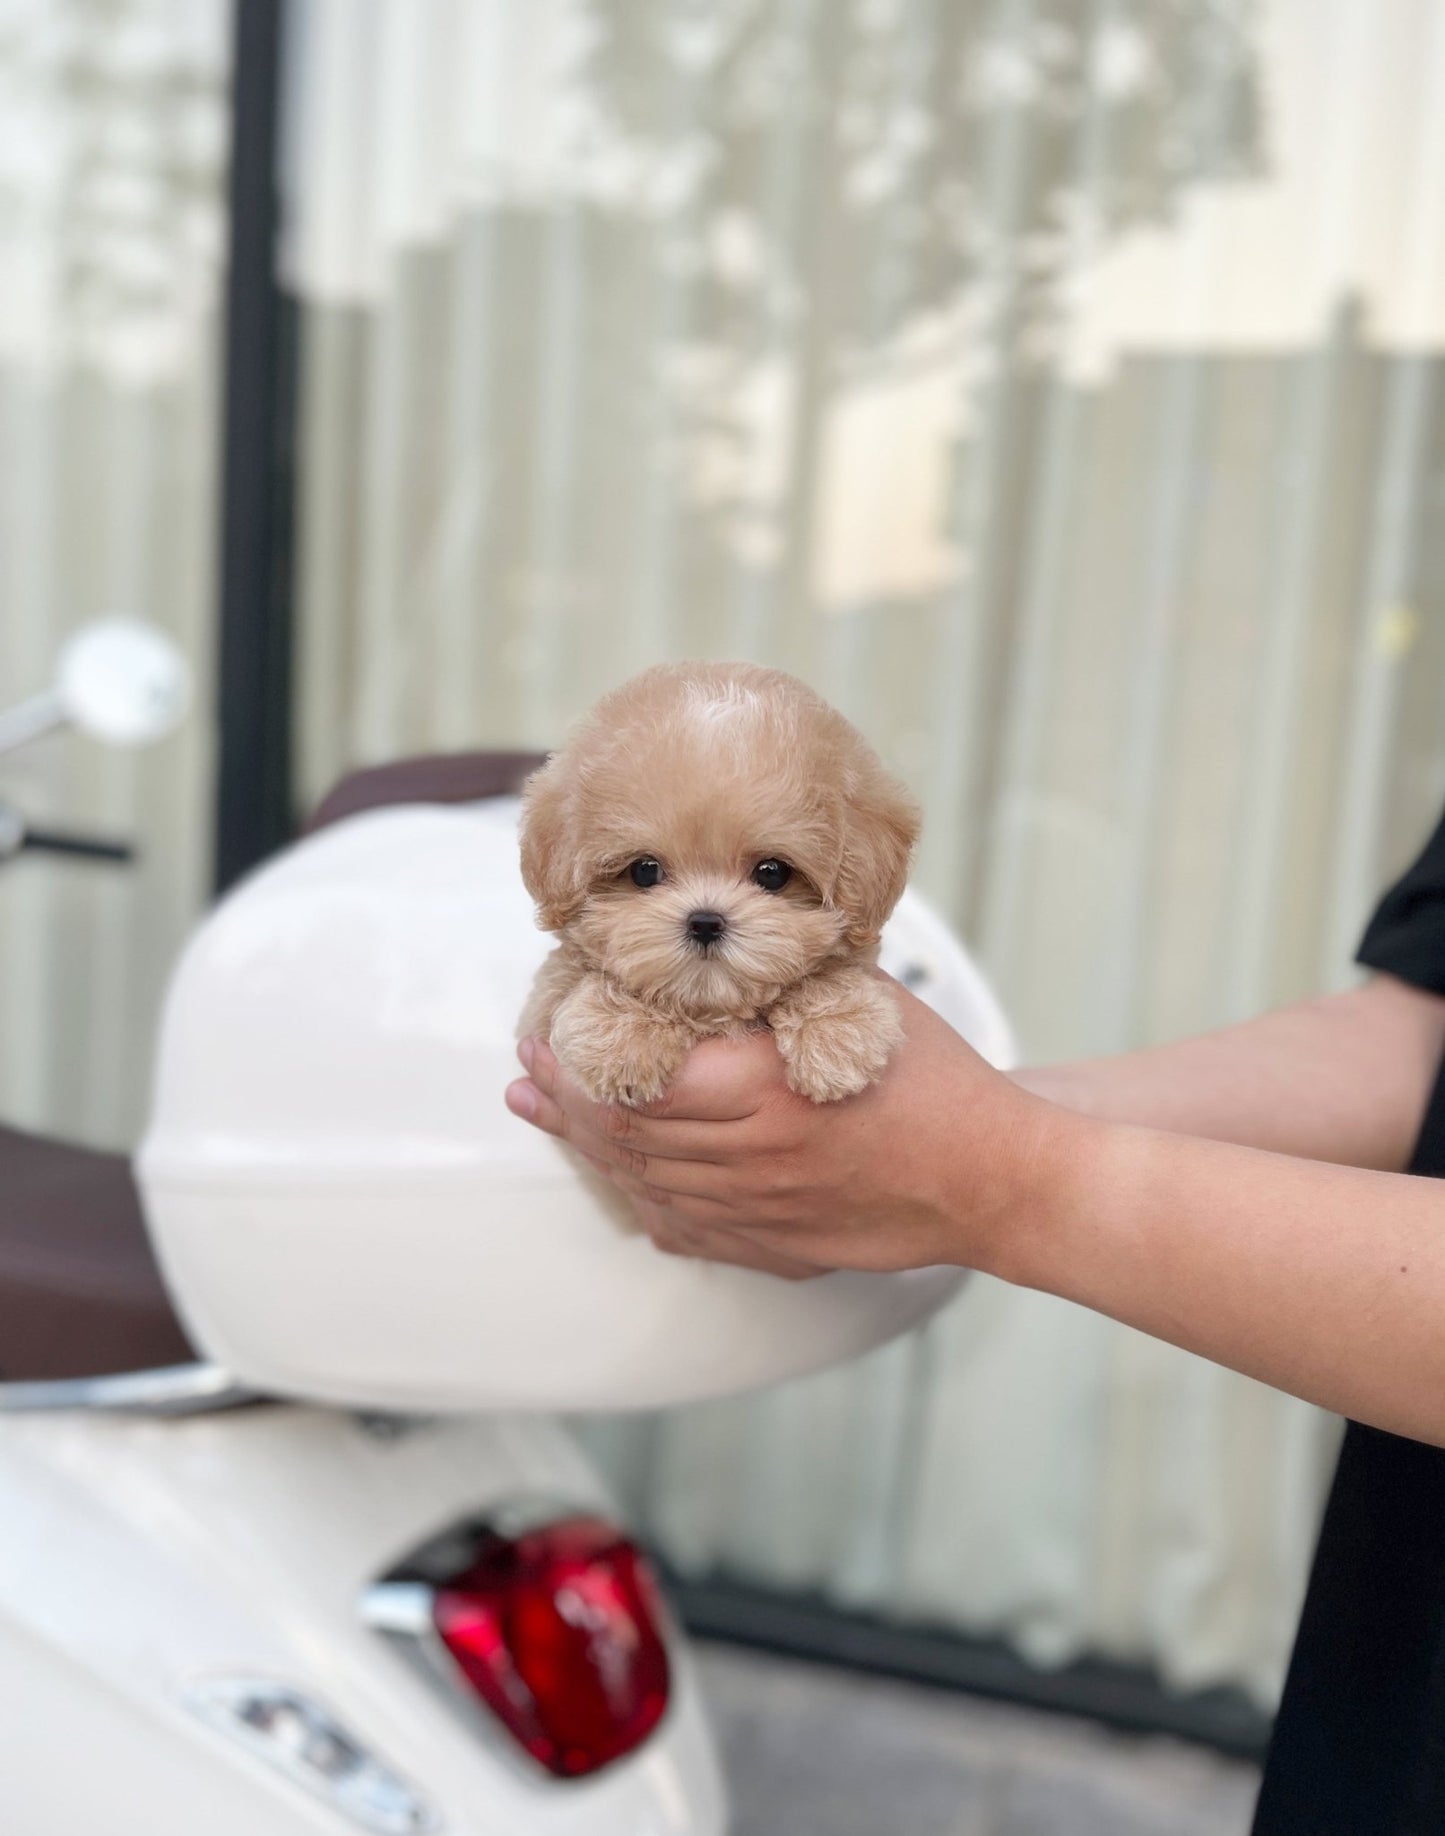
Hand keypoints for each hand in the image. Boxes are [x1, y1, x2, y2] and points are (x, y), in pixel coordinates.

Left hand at [504, 980, 1063, 1278]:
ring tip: (547, 1116)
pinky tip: (619, 1177)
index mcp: (758, 1090)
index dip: (573, 1062)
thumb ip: (779, 982)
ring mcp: (757, 1213)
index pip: (632, 1081)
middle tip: (525, 1074)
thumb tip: (709, 947)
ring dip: (588, 1149)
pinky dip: (641, 1199)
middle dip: (562, 1103)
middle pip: (624, 1136)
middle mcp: (747, 1158)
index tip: (540, 1036)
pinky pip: (684, 1228)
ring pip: (645, 1185)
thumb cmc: (932, 1078)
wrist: (992, 1178)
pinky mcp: (772, 1248)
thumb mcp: (854, 1003)